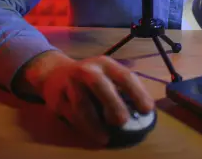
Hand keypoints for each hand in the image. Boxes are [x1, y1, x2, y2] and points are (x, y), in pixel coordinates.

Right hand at [19, 51, 153, 145]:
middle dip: (112, 104)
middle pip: (99, 85)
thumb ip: (122, 87)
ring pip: (81, 105)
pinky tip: (92, 134)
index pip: (124, 76)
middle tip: (123, 121)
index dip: (137, 92)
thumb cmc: (90, 77)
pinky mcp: (57, 99)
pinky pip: (71, 116)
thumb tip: (144, 110)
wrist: (54, 73)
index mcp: (105, 64)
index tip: (147, 110)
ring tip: (105, 138)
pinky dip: (82, 127)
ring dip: (93, 123)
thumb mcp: (107, 73)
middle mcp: (87, 70)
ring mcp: (70, 84)